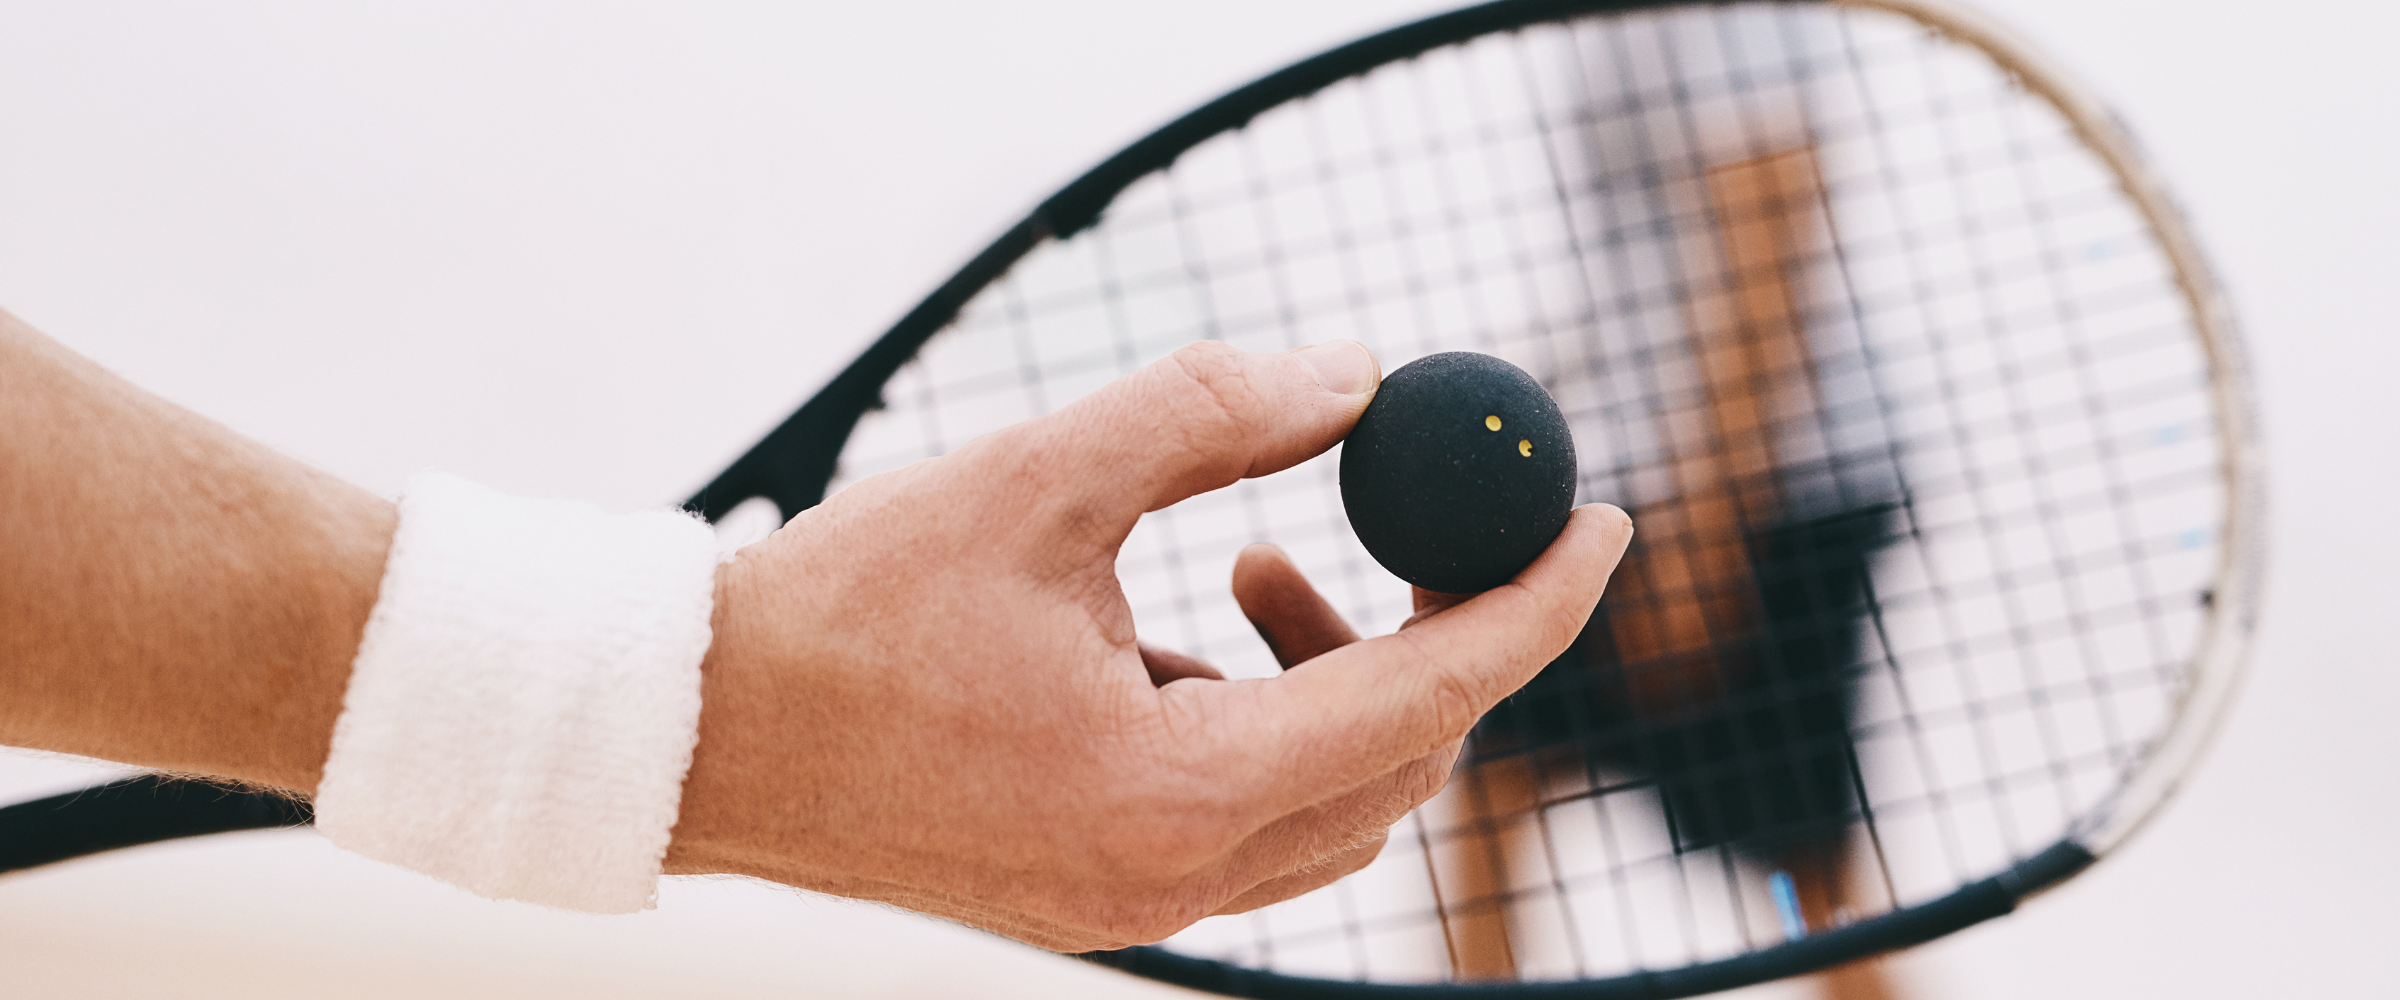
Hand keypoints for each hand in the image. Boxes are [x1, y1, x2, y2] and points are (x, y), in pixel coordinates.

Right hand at [663, 340, 1634, 950]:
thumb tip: (1355, 380)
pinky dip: (1254, 722)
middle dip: (1432, 638)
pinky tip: (1175, 637)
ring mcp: (1131, 902)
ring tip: (1253, 568)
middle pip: (1396, 766)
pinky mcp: (1094, 893)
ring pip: (1327, 804)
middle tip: (1415, 527)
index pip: (1425, 698)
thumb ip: (1209, 415)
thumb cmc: (850, 607)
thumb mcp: (1039, 476)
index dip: (1529, 605)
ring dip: (1334, 681)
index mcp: (1171, 790)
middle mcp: (1169, 874)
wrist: (702, 735)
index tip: (1596, 523)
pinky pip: (1241, 819)